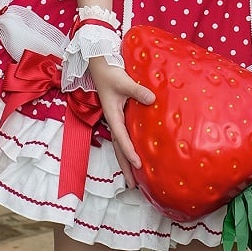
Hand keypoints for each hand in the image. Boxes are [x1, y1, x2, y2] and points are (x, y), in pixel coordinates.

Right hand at [88, 56, 154, 187]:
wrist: (99, 64)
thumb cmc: (110, 72)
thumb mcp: (124, 81)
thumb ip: (137, 90)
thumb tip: (152, 99)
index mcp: (112, 115)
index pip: (122, 138)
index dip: (130, 152)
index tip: (138, 164)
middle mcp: (113, 120)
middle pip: (118, 148)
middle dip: (125, 167)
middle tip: (132, 186)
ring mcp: (115, 118)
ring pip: (120, 144)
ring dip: (125, 161)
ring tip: (133, 179)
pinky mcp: (119, 114)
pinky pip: (123, 135)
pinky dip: (128, 148)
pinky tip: (135, 154)